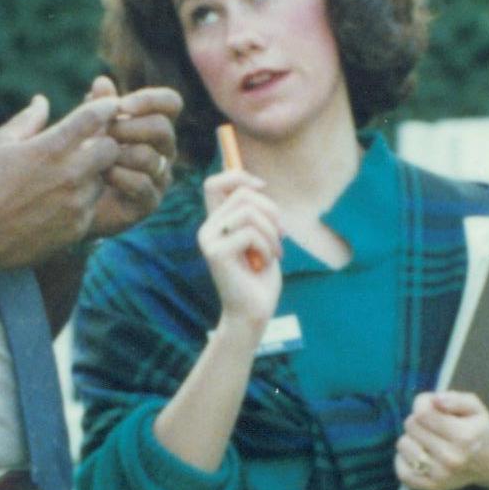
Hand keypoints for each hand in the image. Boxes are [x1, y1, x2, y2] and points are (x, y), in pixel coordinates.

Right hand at [0, 92, 121, 270]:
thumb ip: (27, 120)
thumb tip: (42, 101)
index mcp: (50, 148)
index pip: (94, 117)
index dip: (106, 106)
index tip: (107, 105)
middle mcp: (69, 175)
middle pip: (112, 148)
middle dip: (106, 142)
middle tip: (91, 145)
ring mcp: (76, 204)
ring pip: (105, 179)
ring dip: (94, 173)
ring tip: (68, 177)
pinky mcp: (78, 228)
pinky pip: (93, 206)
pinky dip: (83, 200)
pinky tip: (60, 202)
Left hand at [83, 74, 183, 238]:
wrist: (74, 201)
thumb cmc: (84, 156)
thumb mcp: (89, 127)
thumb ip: (97, 106)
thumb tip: (102, 82)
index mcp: (154, 125)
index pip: (170, 103)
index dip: (150, 99)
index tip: (122, 105)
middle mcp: (163, 150)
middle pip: (162, 128)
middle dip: (130, 127)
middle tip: (105, 132)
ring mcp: (160, 177)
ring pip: (150, 157)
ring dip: (119, 153)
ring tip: (97, 156)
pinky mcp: (150, 202)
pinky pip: (142, 184)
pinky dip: (119, 176)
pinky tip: (101, 174)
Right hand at [196, 168, 282, 328]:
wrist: (253, 313)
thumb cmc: (260, 278)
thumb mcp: (261, 238)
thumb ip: (255, 214)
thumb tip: (256, 184)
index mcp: (216, 223)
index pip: (215, 184)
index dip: (238, 176)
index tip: (261, 186)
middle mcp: (207, 229)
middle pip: (242, 194)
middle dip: (271, 210)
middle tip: (281, 234)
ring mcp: (209, 240)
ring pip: (250, 213)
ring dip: (272, 233)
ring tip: (274, 253)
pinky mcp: (216, 253)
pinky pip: (251, 233)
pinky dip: (267, 247)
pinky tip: (264, 264)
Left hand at [395, 389, 488, 489]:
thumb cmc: (476, 428)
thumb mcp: (474, 407)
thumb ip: (455, 398)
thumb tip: (435, 400)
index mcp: (464, 436)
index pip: (422, 413)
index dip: (423, 402)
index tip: (432, 405)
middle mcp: (452, 458)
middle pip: (411, 425)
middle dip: (419, 419)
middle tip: (434, 424)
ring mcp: (441, 475)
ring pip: (403, 444)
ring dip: (412, 438)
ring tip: (428, 439)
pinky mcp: (431, 487)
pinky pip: (401, 470)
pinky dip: (405, 459)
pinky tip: (420, 453)